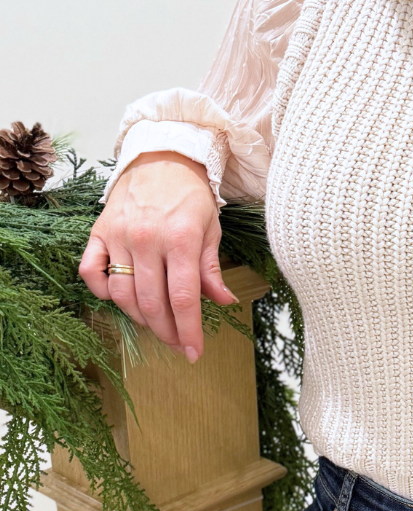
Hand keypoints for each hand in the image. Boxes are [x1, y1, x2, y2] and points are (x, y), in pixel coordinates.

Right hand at [79, 150, 236, 360]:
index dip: (188, 331)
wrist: (161, 157)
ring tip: (155, 322)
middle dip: (166, 331)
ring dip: (138, 317)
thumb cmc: (190, 195)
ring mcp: (119, 236)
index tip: (194, 353)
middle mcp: (147, 239)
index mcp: (181, 238)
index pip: (183, 297)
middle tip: (176, 343)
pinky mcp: (98, 232)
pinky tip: (121, 297)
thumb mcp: (211, 228)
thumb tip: (224, 302)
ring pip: (121, 293)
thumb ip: (211, 269)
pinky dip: (101, 291)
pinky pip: (90, 272)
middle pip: (152, 302)